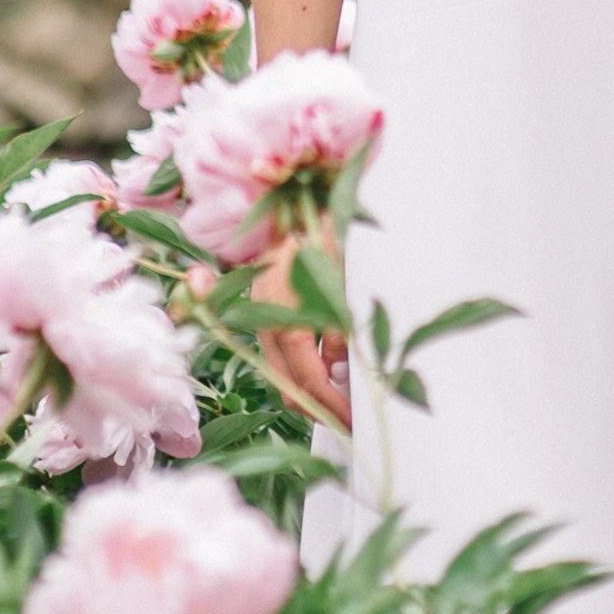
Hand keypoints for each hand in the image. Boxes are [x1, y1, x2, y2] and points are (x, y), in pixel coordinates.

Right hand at [253, 224, 352, 431]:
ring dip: (310, 387)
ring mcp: (258, 313)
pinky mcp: (261, 305)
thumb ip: (341, 329)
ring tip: (345, 395)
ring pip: (281, 370)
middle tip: (352, 418)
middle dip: (319, 408)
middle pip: (287, 386)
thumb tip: (341, 370)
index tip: (355, 422)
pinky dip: (301, 364)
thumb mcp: (343, 280)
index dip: (333, 408)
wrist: (290, 191)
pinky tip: (327, 365)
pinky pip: (279, 349)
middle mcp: (264, 321)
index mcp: (285, 317)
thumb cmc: (325, 229)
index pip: (308, 382)